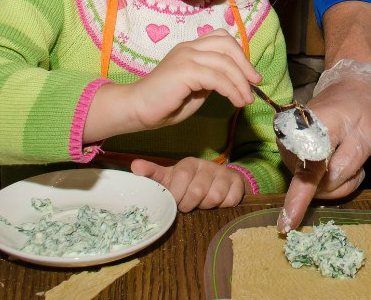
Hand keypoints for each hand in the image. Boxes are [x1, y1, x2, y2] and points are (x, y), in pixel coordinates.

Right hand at [112, 30, 258, 133]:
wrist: (136, 109)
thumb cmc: (164, 103)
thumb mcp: (196, 88)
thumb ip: (211, 79)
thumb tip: (232, 80)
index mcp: (190, 48)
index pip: (222, 39)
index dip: (240, 55)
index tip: (250, 76)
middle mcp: (189, 47)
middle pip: (227, 44)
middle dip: (245, 64)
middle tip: (255, 83)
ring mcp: (186, 56)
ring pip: (225, 62)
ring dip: (240, 82)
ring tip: (246, 99)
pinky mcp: (184, 70)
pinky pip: (216, 77)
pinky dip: (230, 89)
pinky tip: (235, 101)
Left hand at [131, 157, 246, 211]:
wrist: (218, 181)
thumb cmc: (188, 183)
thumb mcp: (170, 178)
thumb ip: (152, 174)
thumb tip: (134, 166)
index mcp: (189, 164)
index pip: (181, 177)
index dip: (177, 194)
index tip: (175, 201)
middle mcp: (207, 166)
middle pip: (197, 191)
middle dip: (190, 204)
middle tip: (188, 205)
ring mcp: (223, 174)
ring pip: (214, 197)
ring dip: (206, 206)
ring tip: (202, 204)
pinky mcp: (237, 183)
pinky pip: (230, 200)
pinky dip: (223, 206)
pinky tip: (218, 203)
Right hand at [278, 60, 370, 232]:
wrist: (348, 87)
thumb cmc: (362, 108)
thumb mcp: (368, 133)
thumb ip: (348, 160)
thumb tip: (328, 183)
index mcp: (313, 130)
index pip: (308, 171)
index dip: (298, 200)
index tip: (285, 225)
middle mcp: (293, 140)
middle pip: (315, 186)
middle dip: (340, 183)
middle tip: (358, 164)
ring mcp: (288, 149)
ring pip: (312, 187)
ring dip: (336, 182)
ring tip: (350, 159)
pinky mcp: (290, 155)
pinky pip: (309, 182)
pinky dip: (328, 178)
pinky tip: (338, 160)